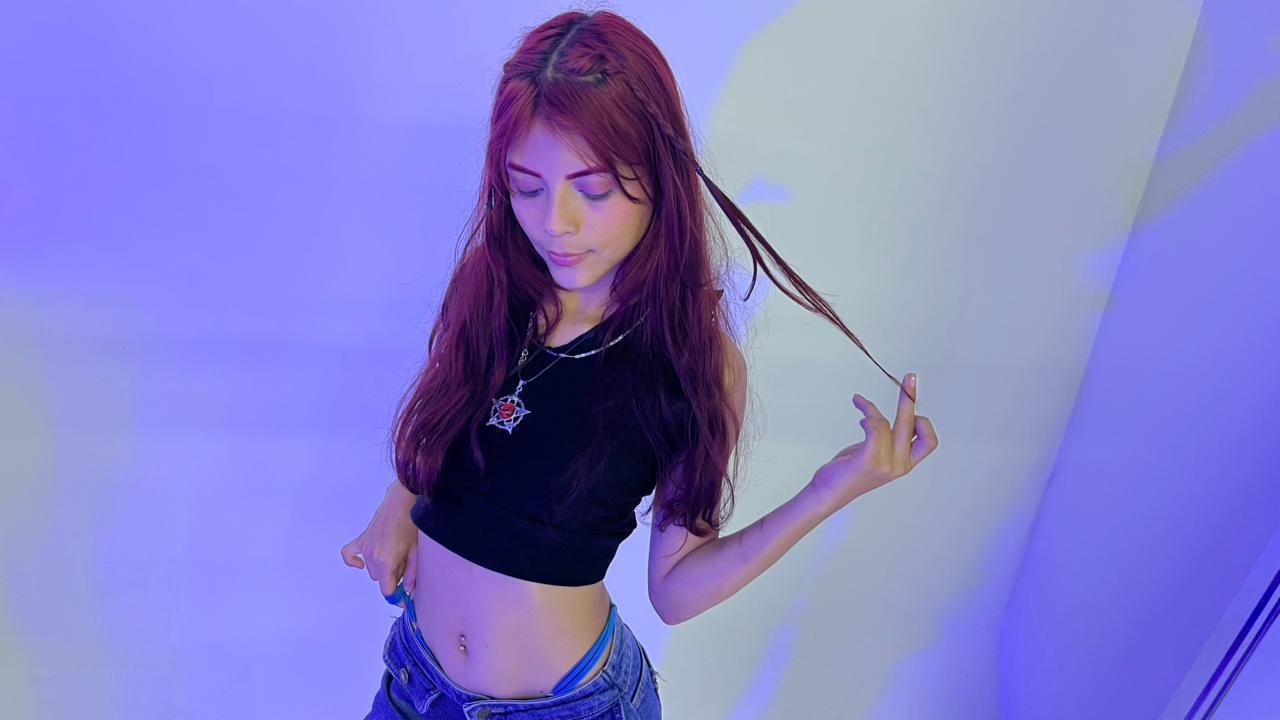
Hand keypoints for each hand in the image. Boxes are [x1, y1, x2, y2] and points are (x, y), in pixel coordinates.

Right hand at [340, 482, 420, 607]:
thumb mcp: (416, 552)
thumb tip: (408, 592)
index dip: (397, 597)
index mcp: (386, 562)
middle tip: (405, 564)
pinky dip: (353, 561)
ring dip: (382, 568)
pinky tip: (361, 563)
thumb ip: (412, 574)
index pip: (387, 591)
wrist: (402, 502)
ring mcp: (364, 548)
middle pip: (380, 580)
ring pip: (371, 570)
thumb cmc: (412, 525)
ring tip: (397, 553)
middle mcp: (371, 558)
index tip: (404, 599)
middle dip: (393, 577)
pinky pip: (349, 555)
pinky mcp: (361, 540)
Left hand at [808, 373, 937, 513]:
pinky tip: (860, 415)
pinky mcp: (869, 460)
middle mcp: (899, 465)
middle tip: (910, 376)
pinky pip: (874, 427)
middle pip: (913, 424)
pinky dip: (868, 414)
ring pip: (887, 422)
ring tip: (861, 403)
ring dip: (872, 408)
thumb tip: (883, 418)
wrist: (828, 493)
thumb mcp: (874, 454)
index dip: (924, 422)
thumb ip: (885, 440)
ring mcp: (886, 464)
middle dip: (911, 397)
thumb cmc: (849, 472)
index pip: (929, 441)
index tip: (910, 408)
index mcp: (904, 463)